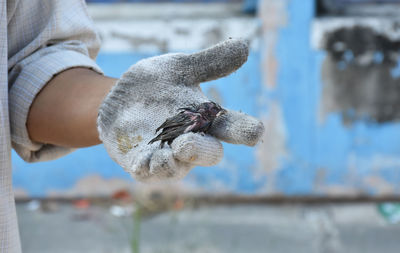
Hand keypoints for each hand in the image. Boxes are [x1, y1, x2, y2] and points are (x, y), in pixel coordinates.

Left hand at [97, 39, 263, 181]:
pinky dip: (149, 168)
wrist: (119, 100)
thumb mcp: (179, 68)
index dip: (245, 130)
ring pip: (179, 167)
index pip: (232, 127)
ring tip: (172, 150)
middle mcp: (191, 141)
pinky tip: (144, 162)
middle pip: (209, 153)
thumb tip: (245, 45)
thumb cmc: (156, 87)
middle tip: (189, 141)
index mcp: (205, 119)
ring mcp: (167, 156)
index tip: (256, 131)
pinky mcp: (142, 164)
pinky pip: (149, 172)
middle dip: (204, 150)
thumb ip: (209, 63)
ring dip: (176, 162)